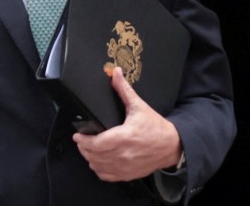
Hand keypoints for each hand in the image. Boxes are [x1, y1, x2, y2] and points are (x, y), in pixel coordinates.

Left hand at [71, 67, 182, 181]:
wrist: (172, 145)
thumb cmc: (155, 126)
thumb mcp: (139, 106)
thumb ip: (124, 90)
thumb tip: (115, 73)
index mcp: (125, 137)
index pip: (97, 143)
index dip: (84, 141)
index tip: (77, 135)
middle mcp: (124, 155)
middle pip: (95, 156)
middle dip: (84, 148)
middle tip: (80, 140)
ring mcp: (126, 167)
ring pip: (99, 167)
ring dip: (90, 159)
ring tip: (87, 149)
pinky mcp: (129, 174)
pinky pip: (108, 176)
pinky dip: (99, 170)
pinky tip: (98, 162)